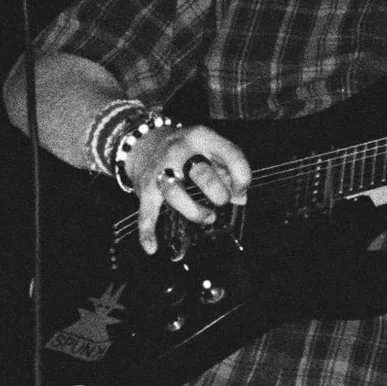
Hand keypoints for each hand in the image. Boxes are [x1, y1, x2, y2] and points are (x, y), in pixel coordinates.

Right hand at [124, 122, 253, 250]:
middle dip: (217, 193)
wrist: (144, 142)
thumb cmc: (186, 150)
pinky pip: (146, 211)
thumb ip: (228, 169)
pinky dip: (147, 231)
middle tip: (222, 202)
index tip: (241, 193)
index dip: (242, 177)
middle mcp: (180, 151)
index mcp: (202, 137)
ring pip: (175, 192)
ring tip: (208, 218)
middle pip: (201, 174)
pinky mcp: (146, 187)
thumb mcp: (209, 147)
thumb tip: (240, 198)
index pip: (230, 154)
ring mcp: (160, 169)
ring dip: (194, 211)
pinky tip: (152, 247)